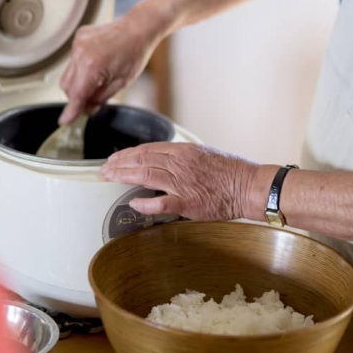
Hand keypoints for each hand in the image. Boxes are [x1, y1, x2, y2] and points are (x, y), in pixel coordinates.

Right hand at [59, 16, 156, 124]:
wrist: (138, 28)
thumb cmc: (135, 53)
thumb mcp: (121, 83)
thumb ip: (99, 98)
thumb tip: (85, 108)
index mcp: (92, 67)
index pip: (76, 95)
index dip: (71, 111)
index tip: (65, 121)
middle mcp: (80, 54)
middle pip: (67, 87)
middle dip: (78, 96)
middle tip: (94, 98)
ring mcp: (77, 44)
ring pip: (67, 74)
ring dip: (78, 82)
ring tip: (98, 78)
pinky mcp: (78, 38)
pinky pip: (73, 60)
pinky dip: (81, 67)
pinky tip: (97, 63)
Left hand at [101, 142, 259, 220]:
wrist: (249, 186)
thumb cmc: (231, 172)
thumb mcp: (204, 154)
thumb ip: (182, 158)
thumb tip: (163, 162)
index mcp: (184, 151)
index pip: (147, 149)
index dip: (127, 154)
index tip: (114, 159)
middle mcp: (180, 163)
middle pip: (141, 160)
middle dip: (119, 164)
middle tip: (103, 169)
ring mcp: (183, 183)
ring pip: (145, 176)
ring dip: (124, 177)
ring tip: (109, 178)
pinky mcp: (188, 202)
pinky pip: (161, 203)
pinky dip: (145, 203)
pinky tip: (133, 203)